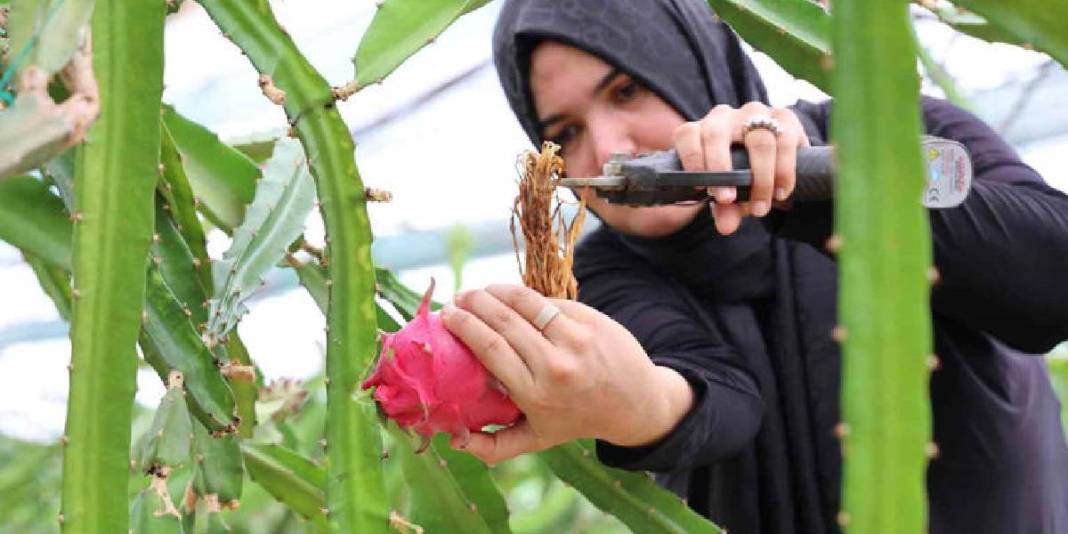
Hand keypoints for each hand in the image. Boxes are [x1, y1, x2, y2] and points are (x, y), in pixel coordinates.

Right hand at [441, 284, 693, 464]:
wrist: (636, 403)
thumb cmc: (576, 420)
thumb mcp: (537, 440)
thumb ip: (493, 446)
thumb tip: (452, 440)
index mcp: (535, 393)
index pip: (490, 349)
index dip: (464, 326)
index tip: (446, 316)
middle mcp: (555, 365)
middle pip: (503, 321)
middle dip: (473, 304)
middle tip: (457, 299)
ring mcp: (576, 339)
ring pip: (526, 302)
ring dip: (496, 291)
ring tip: (479, 291)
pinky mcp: (591, 319)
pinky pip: (550, 302)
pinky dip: (525, 297)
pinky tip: (510, 296)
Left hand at [672, 101, 809, 234]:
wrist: (775, 158)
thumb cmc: (741, 175)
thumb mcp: (729, 194)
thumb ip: (725, 209)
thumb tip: (726, 227)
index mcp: (700, 131)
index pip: (686, 135)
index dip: (691, 159)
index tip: (701, 189)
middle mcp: (723, 116)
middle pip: (716, 135)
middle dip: (721, 169)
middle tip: (727, 200)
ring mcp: (754, 112)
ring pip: (758, 141)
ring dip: (760, 179)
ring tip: (760, 208)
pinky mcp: (784, 116)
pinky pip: (785, 142)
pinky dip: (784, 171)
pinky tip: (781, 192)